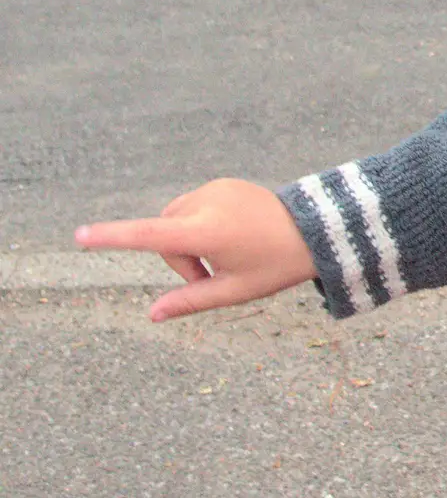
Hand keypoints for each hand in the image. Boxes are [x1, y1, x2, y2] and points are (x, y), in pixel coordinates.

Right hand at [76, 179, 316, 321]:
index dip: (112, 237)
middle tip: (212, 275)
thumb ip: (190, 301)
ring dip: (187, 242)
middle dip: (178, 259)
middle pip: (163, 234)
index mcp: (206, 231)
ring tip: (224, 255)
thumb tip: (152, 315)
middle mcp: (206, 202)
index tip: (79, 235)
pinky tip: (231, 235)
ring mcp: (215, 188)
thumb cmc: (276, 264)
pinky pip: (193, 207)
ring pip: (175, 220)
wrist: (316, 228)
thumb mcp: (234, 291)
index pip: (149, 235)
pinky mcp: (223, 183)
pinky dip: (199, 225)